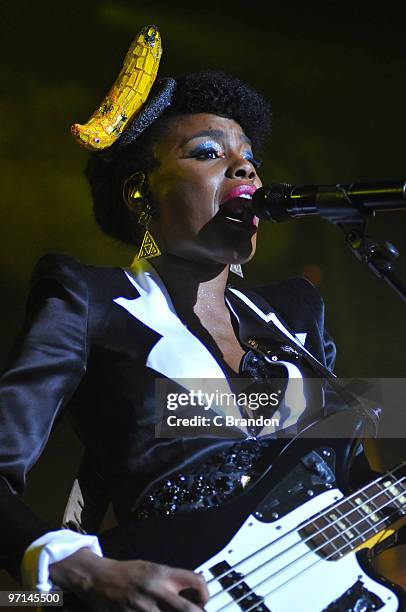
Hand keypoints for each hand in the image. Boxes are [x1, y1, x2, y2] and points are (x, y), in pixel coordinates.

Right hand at [49, 548, 208, 610]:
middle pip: (188, 610)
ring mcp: (144, 607)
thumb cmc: (128, 573)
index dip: (205, 595)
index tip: (202, 602)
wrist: (98, 578)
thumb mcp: (153, 569)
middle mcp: (157, 590)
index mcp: (163, 574)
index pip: (196, 581)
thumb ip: (172, 581)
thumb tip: (193, 594)